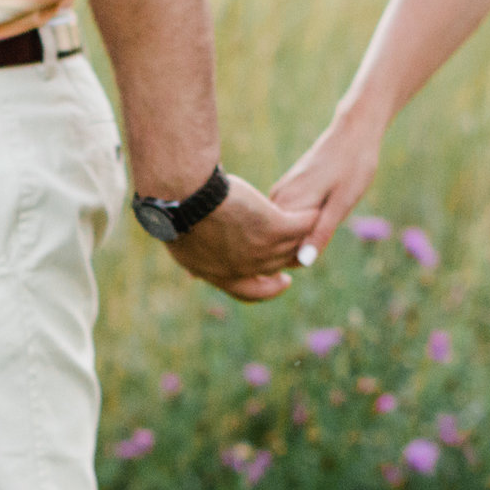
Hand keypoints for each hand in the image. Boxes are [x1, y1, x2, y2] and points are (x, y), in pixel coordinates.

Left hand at [166, 174, 313, 302]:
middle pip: (276, 266)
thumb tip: (191, 261)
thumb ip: (195, 255)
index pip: (251, 292)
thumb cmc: (175, 212)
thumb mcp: (182, 242)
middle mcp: (245, 268)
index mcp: (221, 275)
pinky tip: (314, 209)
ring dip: (303, 235)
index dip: (269, 289)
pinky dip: (310, 218)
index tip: (283, 281)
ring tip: (312, 221)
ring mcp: (262, 249)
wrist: (183, 197)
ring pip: (293, 245)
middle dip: (290, 257)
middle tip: (300, 245)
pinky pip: (302, 225)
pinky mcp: (274, 227)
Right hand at [270, 110, 382, 261]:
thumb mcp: (343, 202)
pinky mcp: (285, 188)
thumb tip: (303, 261)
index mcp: (289, 202)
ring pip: (283, 229)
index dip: (302, 255)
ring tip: (326, 216)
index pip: (283, 248)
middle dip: (299, 246)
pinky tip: (321, 211)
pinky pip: (286, 216)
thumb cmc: (353, 167)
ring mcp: (280, 191)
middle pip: (280, 239)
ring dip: (300, 234)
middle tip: (329, 223)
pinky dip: (301, 222)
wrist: (353, 133)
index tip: (324, 240)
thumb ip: (321, 232)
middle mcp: (278, 197)